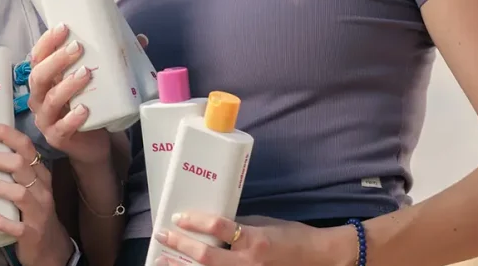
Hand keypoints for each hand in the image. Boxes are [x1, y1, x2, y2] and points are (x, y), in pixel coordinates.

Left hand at [0, 123, 73, 265]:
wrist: (52, 248)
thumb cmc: (35, 212)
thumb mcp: (31, 187)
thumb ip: (15, 172)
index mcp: (40, 174)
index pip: (26, 147)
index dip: (5, 134)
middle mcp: (42, 189)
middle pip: (19, 165)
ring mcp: (38, 212)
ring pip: (18, 193)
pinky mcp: (32, 233)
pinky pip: (16, 225)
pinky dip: (0, 219)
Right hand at [28, 24, 146, 164]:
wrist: (93, 144)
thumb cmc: (91, 106)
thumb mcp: (97, 82)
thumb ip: (113, 60)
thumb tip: (141, 39)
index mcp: (46, 80)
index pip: (38, 57)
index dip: (47, 41)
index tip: (64, 27)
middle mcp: (40, 98)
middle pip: (39, 76)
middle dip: (57, 59)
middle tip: (78, 48)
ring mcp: (46, 119)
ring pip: (50, 100)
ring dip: (67, 85)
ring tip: (86, 73)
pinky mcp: (57, 137)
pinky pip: (62, 127)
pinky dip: (73, 117)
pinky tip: (85, 109)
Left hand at [153, 211, 356, 265]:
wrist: (316, 259)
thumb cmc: (291, 237)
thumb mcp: (264, 224)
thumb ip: (239, 225)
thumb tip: (213, 224)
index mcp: (254, 240)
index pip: (219, 228)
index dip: (195, 222)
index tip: (178, 216)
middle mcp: (248, 262)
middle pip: (206, 256)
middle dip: (180, 246)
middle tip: (162, 235)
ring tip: (161, 260)